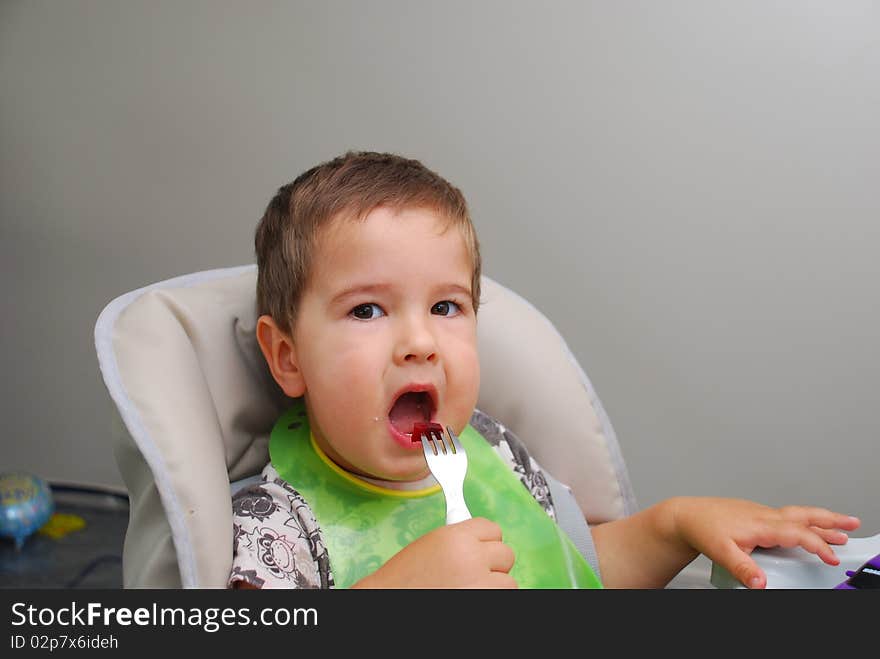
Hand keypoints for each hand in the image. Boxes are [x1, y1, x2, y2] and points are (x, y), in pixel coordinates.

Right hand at [351, 517, 516, 588]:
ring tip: (472, 589)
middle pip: (506, 554)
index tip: (482, 549)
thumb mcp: (429, 545)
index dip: (486, 541)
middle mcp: (473, 559)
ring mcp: (481, 585)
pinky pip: (503, 598)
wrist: (386, 599)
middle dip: (494, 564)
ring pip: (509, 582)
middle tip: (477, 573)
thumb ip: (457, 540)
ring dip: (495, 586)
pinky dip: (491, 598)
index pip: (493, 529)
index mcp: (457, 538)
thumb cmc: (401, 580)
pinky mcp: (482, 602)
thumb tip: (479, 541)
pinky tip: (470, 596)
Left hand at [669, 497, 860, 588]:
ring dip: (821, 518)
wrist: (686, 515)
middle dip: (830, 520)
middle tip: (853, 523)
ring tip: (840, 524)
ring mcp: (761, 513)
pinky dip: (804, 520)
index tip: (831, 557)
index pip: (797, 534)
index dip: (817, 545)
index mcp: (761, 524)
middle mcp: (765, 516)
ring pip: (797, 514)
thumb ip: (743, 569)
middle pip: (804, 515)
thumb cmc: (703, 528)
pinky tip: (806, 526)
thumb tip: (760, 584)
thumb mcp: (722, 552)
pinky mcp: (757, 514)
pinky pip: (788, 516)